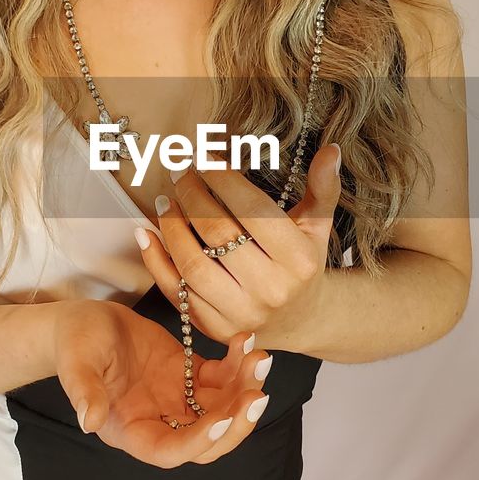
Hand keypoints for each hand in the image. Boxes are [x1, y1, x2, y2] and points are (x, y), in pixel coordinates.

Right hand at [54, 299, 272, 467]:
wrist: (85, 320)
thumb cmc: (74, 343)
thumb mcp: (76, 363)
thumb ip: (84, 392)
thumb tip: (89, 422)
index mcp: (131, 430)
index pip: (170, 451)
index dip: (199, 441)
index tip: (224, 419)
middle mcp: (160, 421)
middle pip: (207, 440)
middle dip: (236, 422)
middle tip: (256, 394)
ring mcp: (177, 400)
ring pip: (221, 410)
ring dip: (244, 389)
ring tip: (258, 359)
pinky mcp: (189, 376)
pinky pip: (221, 379)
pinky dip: (237, 365)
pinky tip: (245, 341)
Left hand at [133, 143, 341, 344]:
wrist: (300, 320)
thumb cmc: (304, 264)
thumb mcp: (317, 226)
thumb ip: (323, 188)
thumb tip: (331, 150)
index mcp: (298, 260)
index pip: (253, 211)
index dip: (223, 179)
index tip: (204, 157)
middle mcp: (271, 290)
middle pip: (219, 234)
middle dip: (193, 197)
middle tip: (180, 173)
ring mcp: (241, 314)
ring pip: (193, 265)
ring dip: (171, 228)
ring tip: (165, 201)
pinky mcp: (214, 329)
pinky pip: (176, 292)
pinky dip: (156, 262)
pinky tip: (147, 234)